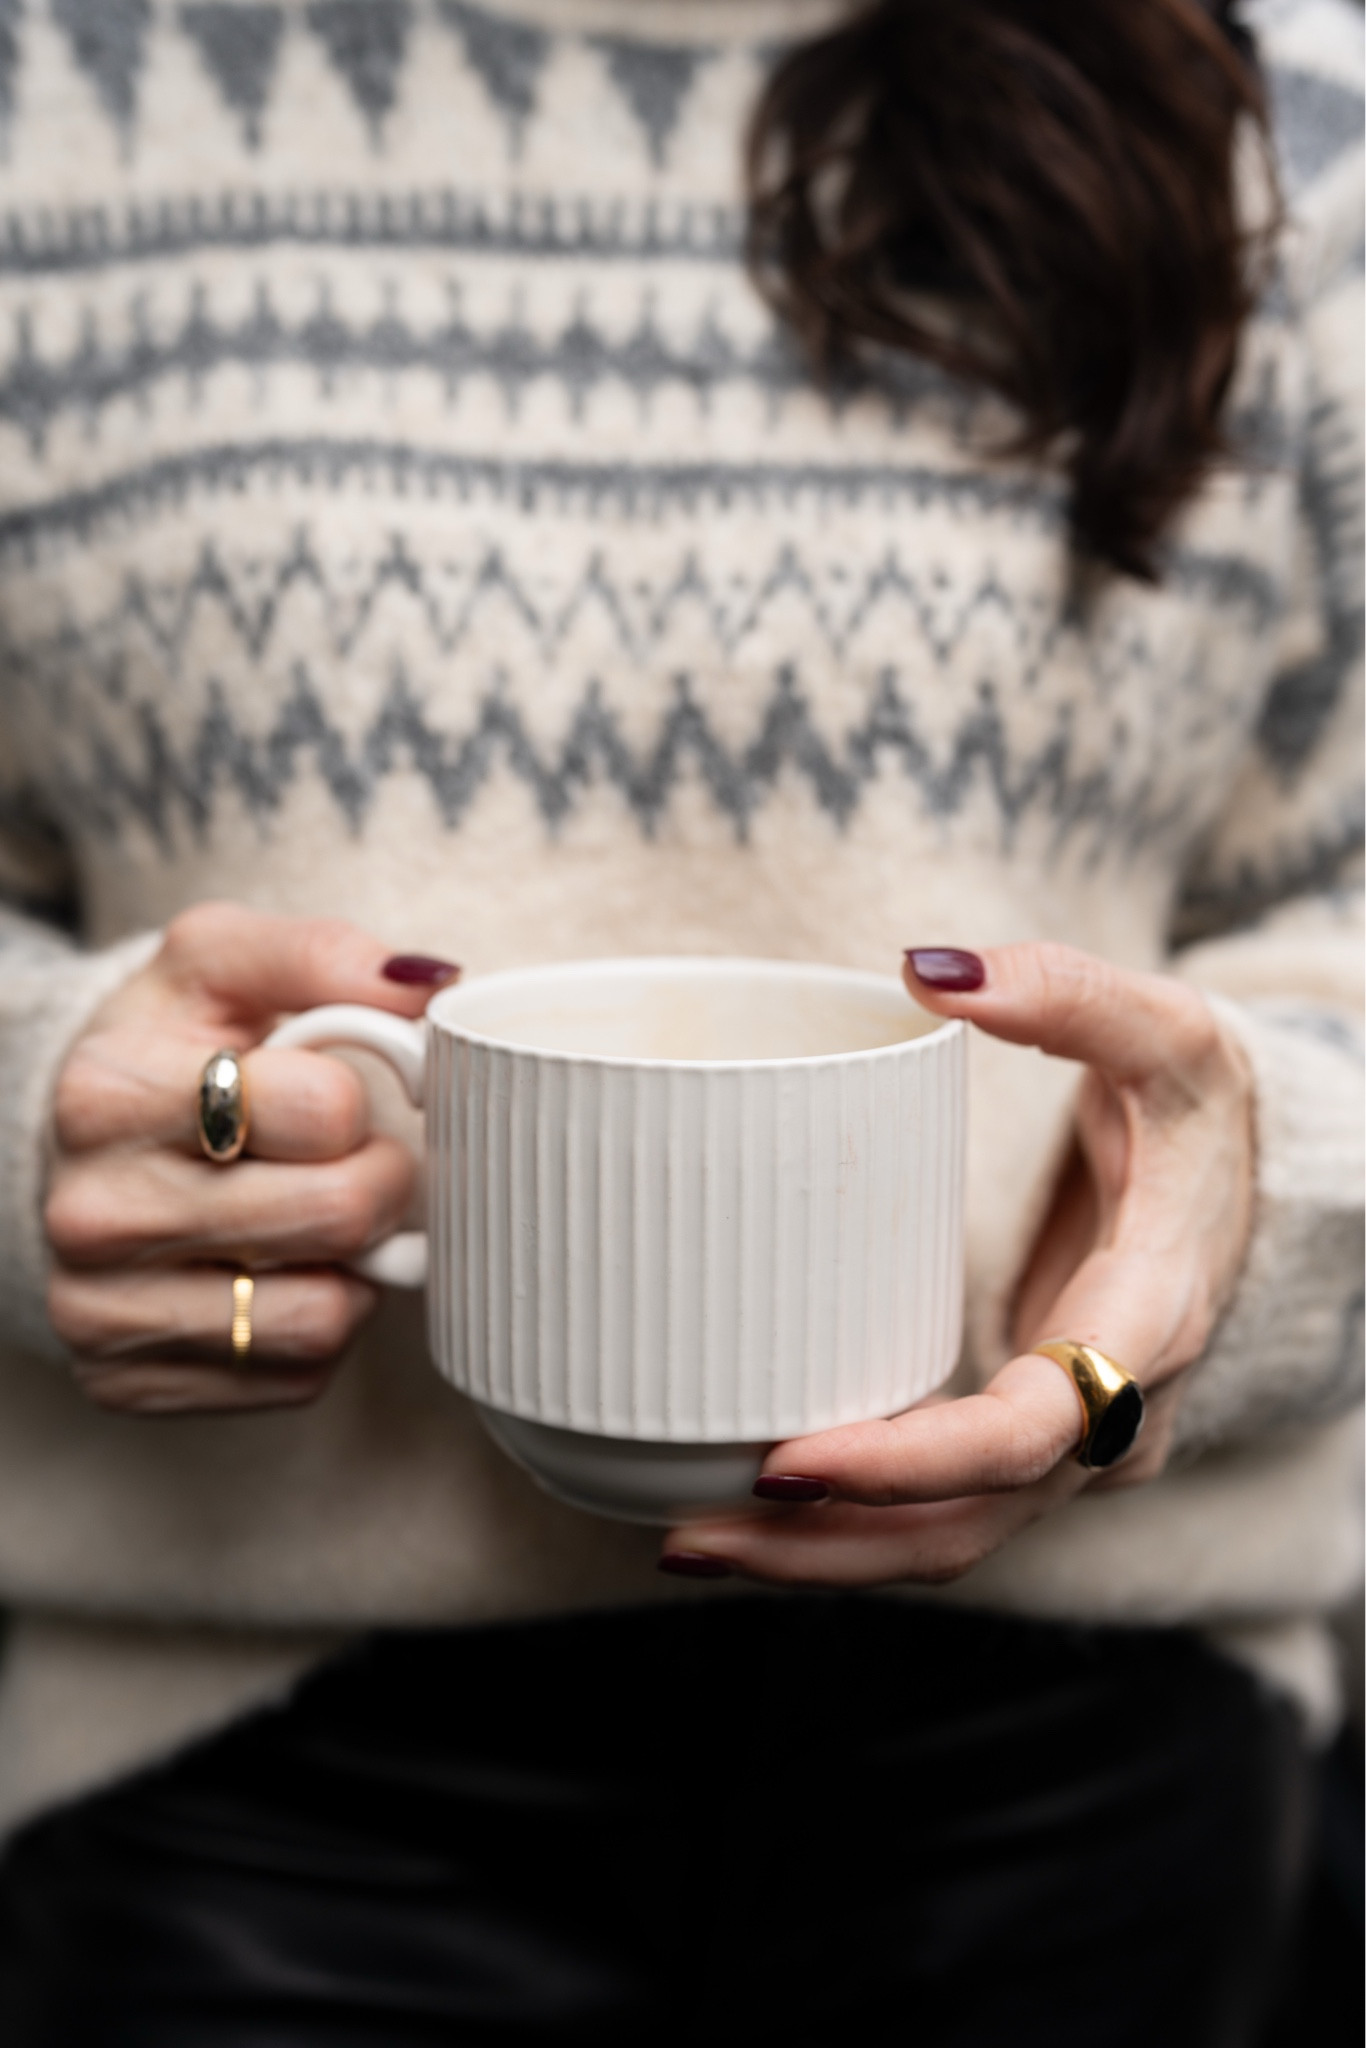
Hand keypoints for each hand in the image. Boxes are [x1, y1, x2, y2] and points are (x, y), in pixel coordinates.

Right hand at [45, 902, 456, 1415]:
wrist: (77, 1149)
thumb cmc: (168, 1050)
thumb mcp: (219, 963)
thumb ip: (322, 954)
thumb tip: (432, 984)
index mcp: (107, 1093)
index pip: (325, 1109)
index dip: (359, 1097)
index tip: (337, 1093)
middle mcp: (92, 1212)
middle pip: (338, 1214)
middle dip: (382, 1180)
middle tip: (361, 1159)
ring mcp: (103, 1311)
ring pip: (323, 1315)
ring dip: (355, 1264)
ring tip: (318, 1214)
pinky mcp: (131, 1385)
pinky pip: (298, 1374)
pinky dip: (319, 1321)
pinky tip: (282, 1273)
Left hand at [661, 942, 1255, 1585]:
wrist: (1259, 1186)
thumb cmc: (1205, 1110)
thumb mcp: (1167, 1032)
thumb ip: (1063, 994)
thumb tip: (929, 969)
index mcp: (1145, 1329)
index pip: (1022, 1435)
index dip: (906, 1465)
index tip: (785, 1463)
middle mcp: (1112, 1417)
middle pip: (966, 1527)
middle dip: (826, 1547)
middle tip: (686, 1534)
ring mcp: (1075, 1446)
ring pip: (948, 1540)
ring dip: (821, 1555)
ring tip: (685, 1537)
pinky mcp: (1031, 1440)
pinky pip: (944, 1509)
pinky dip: (852, 1522)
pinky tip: (755, 1503)